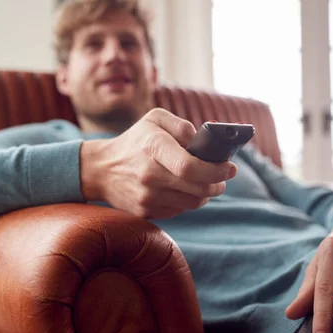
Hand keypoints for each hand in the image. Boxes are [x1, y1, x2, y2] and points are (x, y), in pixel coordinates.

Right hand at [80, 108, 236, 218]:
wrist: (101, 169)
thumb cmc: (134, 141)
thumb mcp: (155, 120)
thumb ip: (182, 126)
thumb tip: (204, 143)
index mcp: (153, 148)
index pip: (191, 167)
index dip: (216, 171)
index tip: (230, 168)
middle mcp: (149, 175)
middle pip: (198, 189)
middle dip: (218, 184)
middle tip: (224, 178)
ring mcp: (146, 197)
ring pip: (192, 202)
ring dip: (206, 194)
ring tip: (206, 183)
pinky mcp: (145, 212)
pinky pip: (179, 210)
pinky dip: (188, 201)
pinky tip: (184, 189)